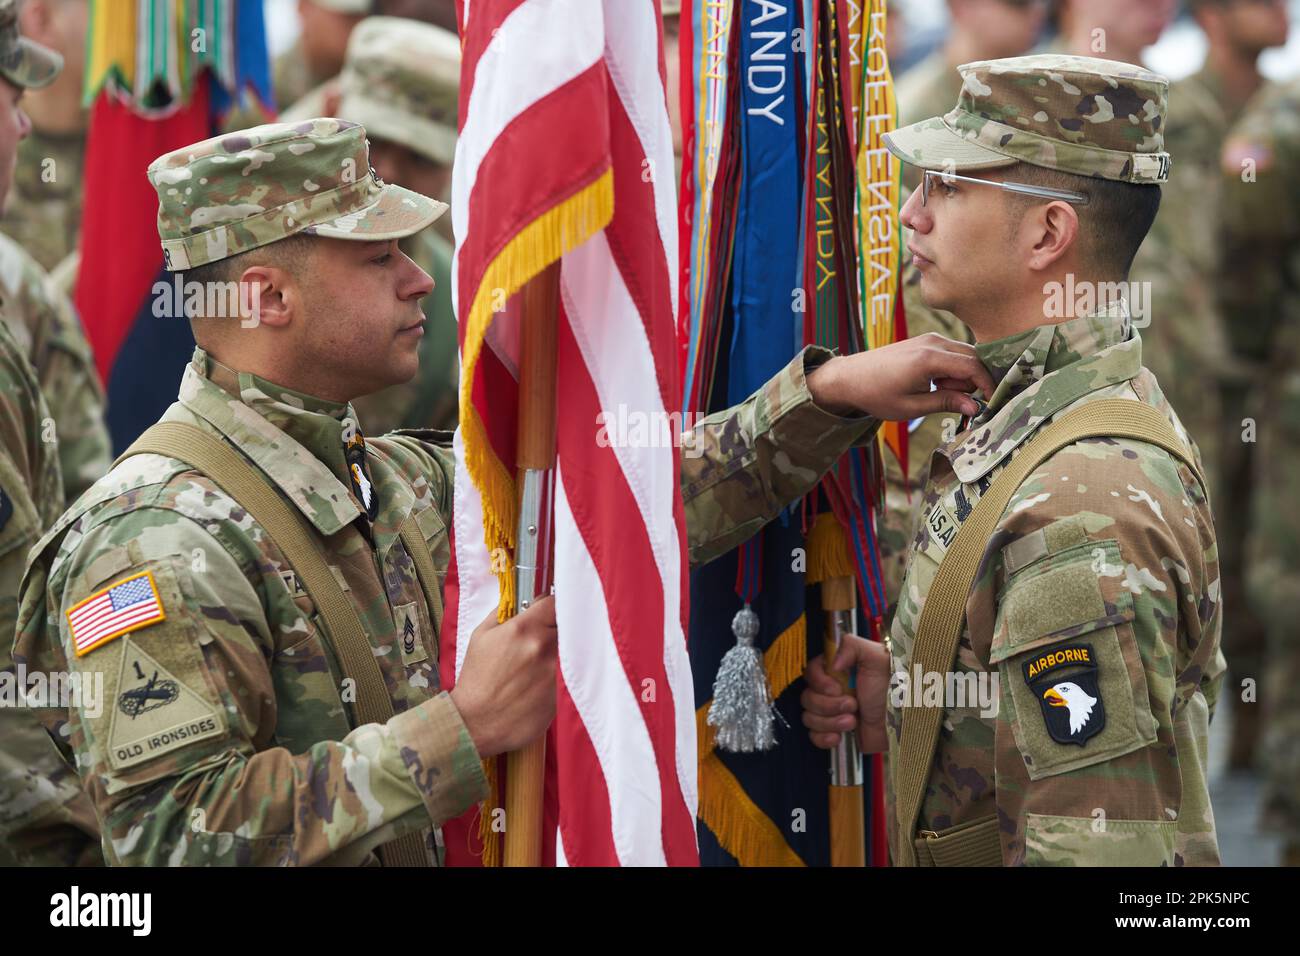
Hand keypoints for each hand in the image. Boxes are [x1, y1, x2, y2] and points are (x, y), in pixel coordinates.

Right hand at [449, 595, 557, 757]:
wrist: (474, 723)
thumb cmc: (477, 679)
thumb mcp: (481, 636)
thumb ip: (504, 612)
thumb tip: (522, 599)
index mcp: (523, 629)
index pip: (555, 602)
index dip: (554, 604)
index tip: (551, 610)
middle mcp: (543, 649)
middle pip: (568, 626)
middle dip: (559, 629)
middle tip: (546, 638)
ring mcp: (554, 674)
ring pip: (571, 653)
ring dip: (561, 654)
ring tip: (539, 666)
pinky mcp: (560, 697)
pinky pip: (568, 679)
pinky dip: (559, 679)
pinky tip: (540, 686)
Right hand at [800, 634, 890, 753]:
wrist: (904, 719)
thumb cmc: (893, 686)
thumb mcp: (876, 657)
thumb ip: (850, 646)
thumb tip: (831, 663)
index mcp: (837, 671)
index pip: (810, 673)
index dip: (819, 682)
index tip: (836, 688)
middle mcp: (832, 691)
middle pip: (807, 697)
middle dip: (829, 705)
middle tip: (853, 705)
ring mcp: (832, 713)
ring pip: (810, 718)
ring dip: (831, 721)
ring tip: (853, 721)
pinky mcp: (836, 732)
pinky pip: (814, 737)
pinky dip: (824, 738)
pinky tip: (840, 736)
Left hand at [806, 333, 993, 420]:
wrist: (851, 377)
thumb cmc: (877, 394)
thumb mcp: (912, 406)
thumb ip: (946, 403)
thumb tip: (976, 407)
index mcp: (929, 358)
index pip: (973, 367)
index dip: (986, 385)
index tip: (990, 403)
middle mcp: (933, 342)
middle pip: (974, 357)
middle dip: (974, 381)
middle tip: (956, 401)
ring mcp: (930, 338)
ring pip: (965, 354)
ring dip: (962, 376)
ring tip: (939, 391)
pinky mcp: (926, 340)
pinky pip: (953, 352)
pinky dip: (953, 369)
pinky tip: (936, 383)